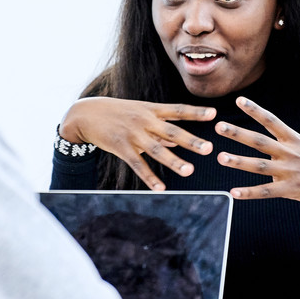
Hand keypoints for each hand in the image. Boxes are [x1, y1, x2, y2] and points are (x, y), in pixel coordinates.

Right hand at [60, 97, 216, 190]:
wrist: (85, 113)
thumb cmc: (116, 112)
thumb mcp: (139, 113)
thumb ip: (159, 127)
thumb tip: (178, 141)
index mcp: (151, 110)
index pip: (178, 110)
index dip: (196, 112)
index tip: (214, 114)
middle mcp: (144, 121)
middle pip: (171, 131)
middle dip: (190, 140)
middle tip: (209, 148)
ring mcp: (133, 134)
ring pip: (157, 150)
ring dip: (174, 161)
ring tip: (189, 170)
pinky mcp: (121, 147)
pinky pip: (138, 165)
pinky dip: (150, 177)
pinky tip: (161, 188)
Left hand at [215, 97, 299, 209]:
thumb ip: (285, 145)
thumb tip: (266, 144)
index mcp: (294, 139)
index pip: (271, 121)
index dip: (255, 110)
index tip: (238, 99)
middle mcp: (291, 153)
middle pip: (259, 141)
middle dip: (238, 133)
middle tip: (218, 126)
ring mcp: (291, 172)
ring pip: (260, 166)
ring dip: (238, 161)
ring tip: (220, 157)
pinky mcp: (292, 190)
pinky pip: (266, 192)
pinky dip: (249, 193)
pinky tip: (233, 193)